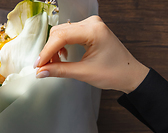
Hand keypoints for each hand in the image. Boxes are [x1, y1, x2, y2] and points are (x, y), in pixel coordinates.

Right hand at [34, 16, 148, 93]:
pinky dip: (61, 45)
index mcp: (94, 31)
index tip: (38, 65)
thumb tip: (42, 72)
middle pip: (59, 32)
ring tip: (53, 64)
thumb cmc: (115, 72)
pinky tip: (62, 56)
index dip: (47, 51)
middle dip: (49, 50)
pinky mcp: (90, 30)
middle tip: (43, 67)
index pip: (61, 36)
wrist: (129, 74)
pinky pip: (68, 34)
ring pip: (62, 32)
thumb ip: (60, 70)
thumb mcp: (84, 73)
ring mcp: (91, 25)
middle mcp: (92, 24)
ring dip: (54, 48)